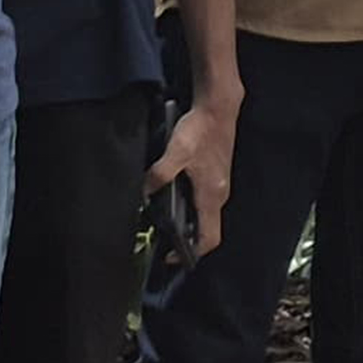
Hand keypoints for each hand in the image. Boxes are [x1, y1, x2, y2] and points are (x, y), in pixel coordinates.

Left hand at [149, 89, 236, 255]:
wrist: (219, 107)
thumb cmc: (201, 130)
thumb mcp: (176, 152)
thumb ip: (159, 174)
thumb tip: (143, 193)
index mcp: (211, 195)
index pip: (209, 238)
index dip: (192, 253)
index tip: (172, 255)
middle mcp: (219, 194)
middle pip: (206, 228)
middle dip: (186, 237)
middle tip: (160, 235)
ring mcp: (219, 184)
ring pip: (205, 214)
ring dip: (187, 220)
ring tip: (162, 216)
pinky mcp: (216, 173)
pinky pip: (204, 200)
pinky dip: (190, 204)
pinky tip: (172, 191)